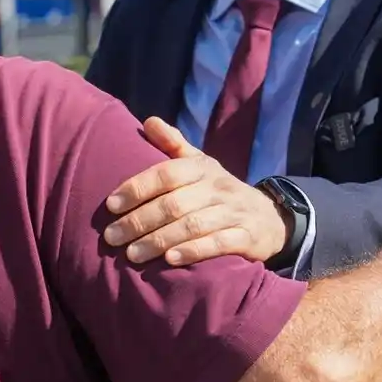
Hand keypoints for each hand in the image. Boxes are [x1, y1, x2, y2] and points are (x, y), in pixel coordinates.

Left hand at [103, 117, 289, 265]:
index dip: (137, 188)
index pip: (166, 174)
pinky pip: (218, 244)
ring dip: (159, 240)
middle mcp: (218, 188)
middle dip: (139, 221)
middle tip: (112, 237)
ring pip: (192, 225)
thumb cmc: (220, 191)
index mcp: (202, 168)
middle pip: (174, 203)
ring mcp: (233, 212)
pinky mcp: (246, 237)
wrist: (270, 218)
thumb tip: (148, 121)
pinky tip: (170, 260)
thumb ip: (173, 144)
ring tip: (132, 254)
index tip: (111, 205)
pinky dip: (193, 251)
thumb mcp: (201, 164)